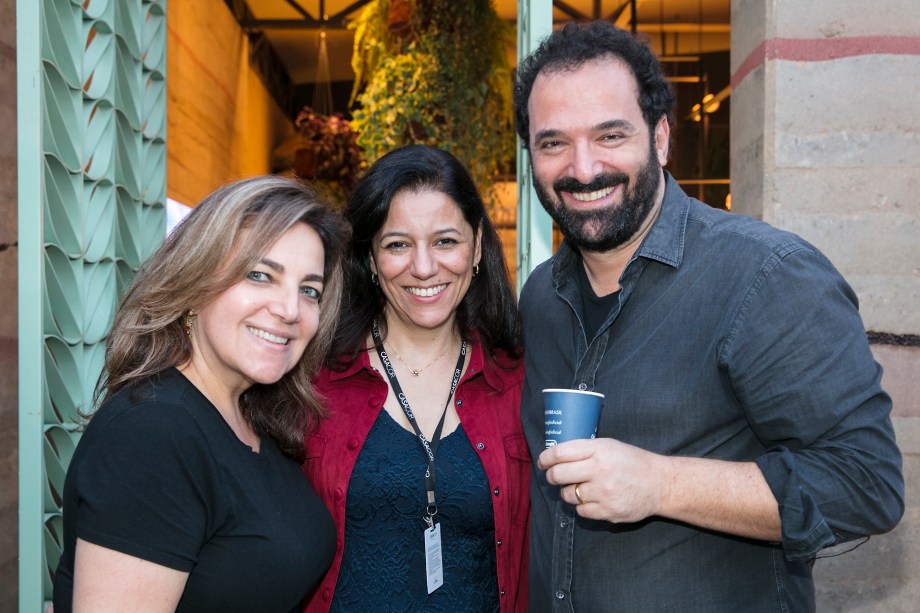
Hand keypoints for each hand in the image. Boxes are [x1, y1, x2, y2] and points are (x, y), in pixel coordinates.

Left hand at [538, 438, 671, 522]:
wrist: (660, 484)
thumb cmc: (632, 462)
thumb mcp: (609, 446)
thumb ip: (584, 449)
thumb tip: (554, 456)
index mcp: (600, 450)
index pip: (560, 453)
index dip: (546, 458)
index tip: (543, 461)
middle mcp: (600, 470)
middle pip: (558, 475)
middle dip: (551, 476)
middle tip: (554, 476)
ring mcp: (604, 492)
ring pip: (567, 495)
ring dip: (568, 492)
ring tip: (580, 488)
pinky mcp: (608, 511)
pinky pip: (580, 511)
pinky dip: (583, 506)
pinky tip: (593, 499)